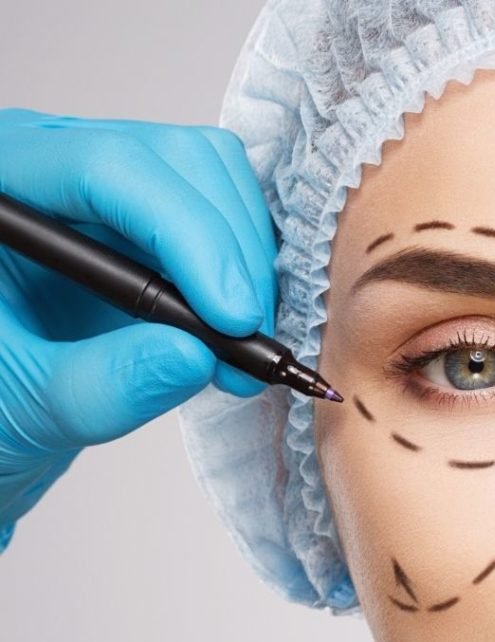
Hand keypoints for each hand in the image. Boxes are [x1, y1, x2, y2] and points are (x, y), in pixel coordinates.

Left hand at [0, 107, 275, 538]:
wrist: (1, 409)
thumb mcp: (22, 404)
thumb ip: (99, 385)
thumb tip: (195, 355)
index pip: (106, 168)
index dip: (187, 234)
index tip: (232, 318)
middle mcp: (53, 166)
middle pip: (177, 161)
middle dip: (231, 251)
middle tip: (246, 341)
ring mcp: (109, 188)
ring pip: (215, 177)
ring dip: (250, 262)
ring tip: (240, 352)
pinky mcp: (153, 216)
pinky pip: (228, 211)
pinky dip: (252, 269)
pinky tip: (238, 332)